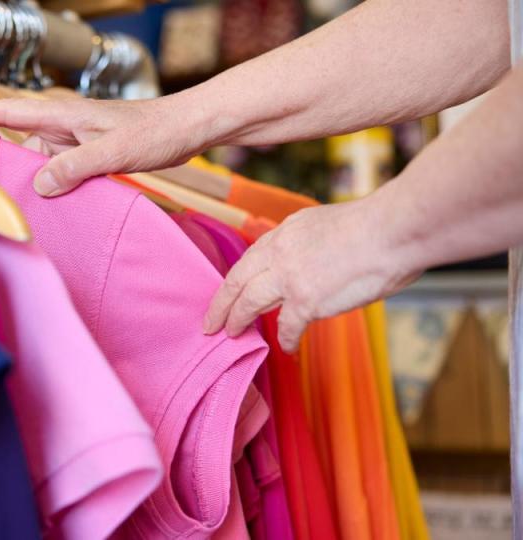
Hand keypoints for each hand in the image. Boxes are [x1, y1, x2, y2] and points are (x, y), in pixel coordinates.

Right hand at [0, 95, 203, 196]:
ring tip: (15, 206)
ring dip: (30, 182)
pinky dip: (53, 187)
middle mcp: (64, 127)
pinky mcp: (89, 154)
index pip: (8, 114)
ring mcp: (76, 141)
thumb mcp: (114, 151)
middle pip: (17, 143)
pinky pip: (59, 172)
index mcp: (64, 116)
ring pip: (38, 163)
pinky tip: (54, 207)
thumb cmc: (157, 131)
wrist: (189, 129)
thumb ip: (75, 166)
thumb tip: (39, 185)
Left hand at [202, 196, 421, 350]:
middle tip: (210, 321)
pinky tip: (288, 350)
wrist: (395, 229)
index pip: (251, 258)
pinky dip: (287, 341)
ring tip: (231, 334)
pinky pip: (287, 327)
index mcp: (287, 231)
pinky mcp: (306, 300)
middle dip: (220, 303)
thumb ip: (312, 242)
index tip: (229, 291)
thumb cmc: (380, 226)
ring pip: (249, 302)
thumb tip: (313, 259)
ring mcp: (290, 276)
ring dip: (237, 320)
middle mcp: (281, 251)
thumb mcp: (329, 223)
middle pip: (237, 280)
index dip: (237, 279)